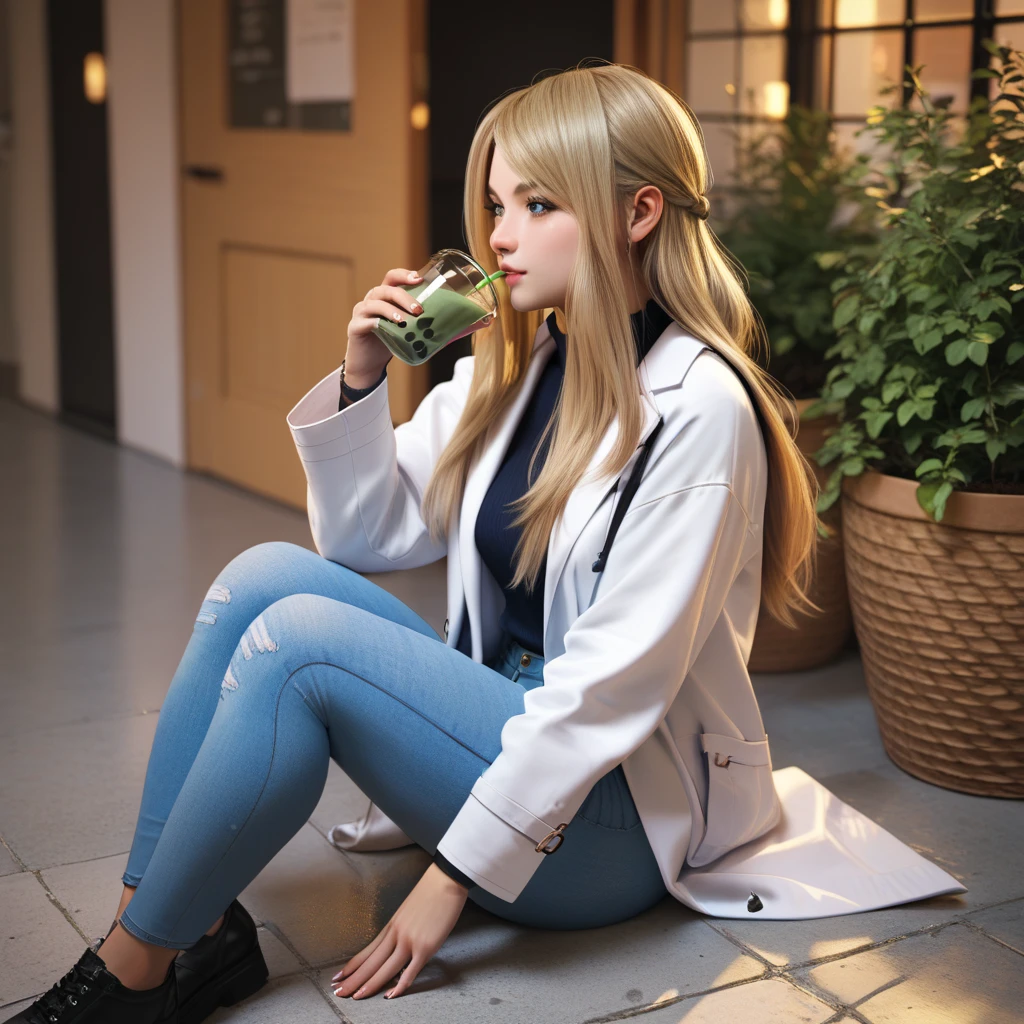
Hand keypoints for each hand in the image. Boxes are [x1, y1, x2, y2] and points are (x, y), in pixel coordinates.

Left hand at [331, 861, 468, 1000]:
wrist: (446, 880)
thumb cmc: (431, 891)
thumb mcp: (409, 910)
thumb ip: (403, 928)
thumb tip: (400, 945)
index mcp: (392, 925)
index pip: (367, 950)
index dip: (352, 965)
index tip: (339, 976)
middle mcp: (396, 934)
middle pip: (370, 962)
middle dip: (353, 980)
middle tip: (338, 992)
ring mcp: (410, 941)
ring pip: (384, 969)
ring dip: (369, 985)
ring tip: (356, 997)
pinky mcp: (425, 947)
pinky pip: (410, 972)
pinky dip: (400, 986)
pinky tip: (390, 995)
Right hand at [344, 268, 424, 386]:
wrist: (369, 365)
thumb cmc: (390, 344)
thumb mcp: (410, 331)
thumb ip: (429, 325)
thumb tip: (465, 327)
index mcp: (384, 297)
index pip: (392, 277)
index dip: (403, 275)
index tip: (419, 278)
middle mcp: (371, 301)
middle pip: (386, 289)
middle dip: (404, 297)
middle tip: (419, 310)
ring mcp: (361, 313)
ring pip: (375, 303)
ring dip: (391, 310)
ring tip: (405, 321)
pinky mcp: (354, 327)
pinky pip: (366, 320)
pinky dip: (378, 322)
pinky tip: (389, 329)